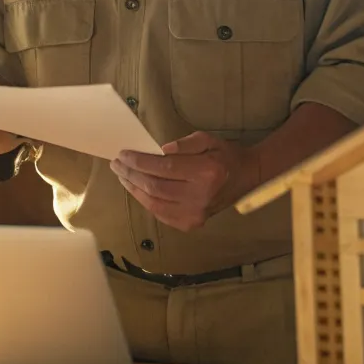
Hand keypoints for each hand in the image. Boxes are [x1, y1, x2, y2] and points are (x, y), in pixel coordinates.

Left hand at [111, 132, 260, 231]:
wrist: (246, 177)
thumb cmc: (225, 156)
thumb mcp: (207, 139)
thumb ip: (183, 144)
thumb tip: (159, 151)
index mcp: (206, 173)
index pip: (164, 168)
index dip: (139, 162)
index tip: (123, 154)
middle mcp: (200, 197)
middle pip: (155, 187)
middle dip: (131, 175)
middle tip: (117, 164)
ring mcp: (196, 215)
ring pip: (154, 203)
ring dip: (134, 189)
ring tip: (122, 176)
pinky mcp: (191, 224)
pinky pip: (160, 214)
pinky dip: (145, 201)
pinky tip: (137, 189)